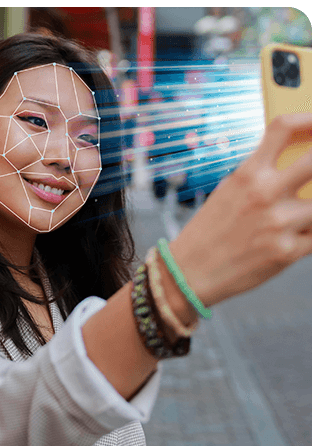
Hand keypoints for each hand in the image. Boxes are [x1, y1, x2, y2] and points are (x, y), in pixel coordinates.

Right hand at [169, 113, 311, 307]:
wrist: (189, 273)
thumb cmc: (206, 234)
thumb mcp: (226, 193)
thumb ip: (257, 176)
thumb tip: (288, 164)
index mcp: (247, 174)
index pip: (283, 129)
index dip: (308, 120)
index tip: (314, 125)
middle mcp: (266, 193)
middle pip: (317, 159)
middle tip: (315, 175)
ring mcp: (281, 223)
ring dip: (313, 210)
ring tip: (298, 216)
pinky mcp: (288, 252)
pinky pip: (318, 236)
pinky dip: (311, 234)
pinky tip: (297, 237)